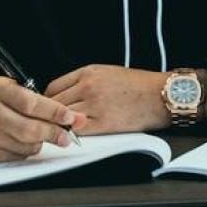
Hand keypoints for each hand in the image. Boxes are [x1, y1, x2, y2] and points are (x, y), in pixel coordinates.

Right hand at [0, 76, 85, 161]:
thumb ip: (34, 98)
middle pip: (30, 129)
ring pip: (26, 145)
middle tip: (67, 136)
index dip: (55, 112)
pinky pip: (16, 156)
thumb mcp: (8, 87)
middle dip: (54, 133)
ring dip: (40, 142)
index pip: (32, 103)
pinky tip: (22, 141)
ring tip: (40, 134)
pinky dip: (26, 150)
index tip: (70, 117)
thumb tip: (66, 115)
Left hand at [45, 65, 170, 134]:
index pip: (53, 86)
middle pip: (53, 102)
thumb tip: (66, 94)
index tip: (48, 107)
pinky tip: (73, 134)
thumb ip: (84, 81)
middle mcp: (88, 86)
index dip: (47, 99)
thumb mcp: (107, 72)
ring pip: (61, 117)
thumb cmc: (138, 85)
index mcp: (88, 72)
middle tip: (51, 121)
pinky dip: (71, 133)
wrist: (159, 95)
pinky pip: (76, 130)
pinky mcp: (102, 123)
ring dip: (58, 124)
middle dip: (50, 113)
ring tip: (60, 129)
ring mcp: (94, 105)